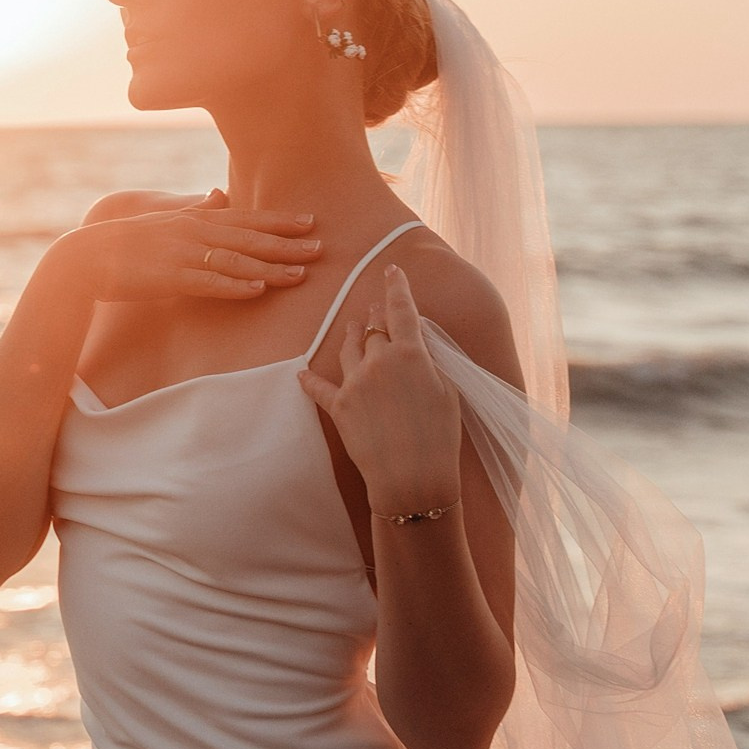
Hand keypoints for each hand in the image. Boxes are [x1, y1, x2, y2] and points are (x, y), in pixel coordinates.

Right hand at [53, 189, 321, 301]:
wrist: (86, 258)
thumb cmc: (127, 243)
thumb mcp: (166, 218)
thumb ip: (196, 208)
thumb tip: (220, 194)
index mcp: (195, 219)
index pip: (246, 218)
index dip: (279, 221)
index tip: (310, 222)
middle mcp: (194, 232)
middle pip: (249, 237)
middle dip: (287, 243)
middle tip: (321, 246)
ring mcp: (183, 254)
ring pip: (236, 260)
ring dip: (270, 267)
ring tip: (301, 274)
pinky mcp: (170, 278)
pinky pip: (208, 282)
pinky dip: (234, 285)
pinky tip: (257, 289)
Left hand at [297, 265, 461, 515]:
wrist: (413, 478)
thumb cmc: (440, 438)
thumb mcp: (447, 392)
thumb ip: (428, 364)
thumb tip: (414, 350)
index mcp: (410, 353)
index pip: (402, 310)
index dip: (397, 287)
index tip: (392, 270)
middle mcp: (378, 361)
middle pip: (373, 329)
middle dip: (375, 316)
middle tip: (373, 308)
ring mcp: (355, 383)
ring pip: (348, 349)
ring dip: (350, 336)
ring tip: (350, 327)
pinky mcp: (338, 407)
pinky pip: (319, 388)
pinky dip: (310, 381)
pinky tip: (301, 375)